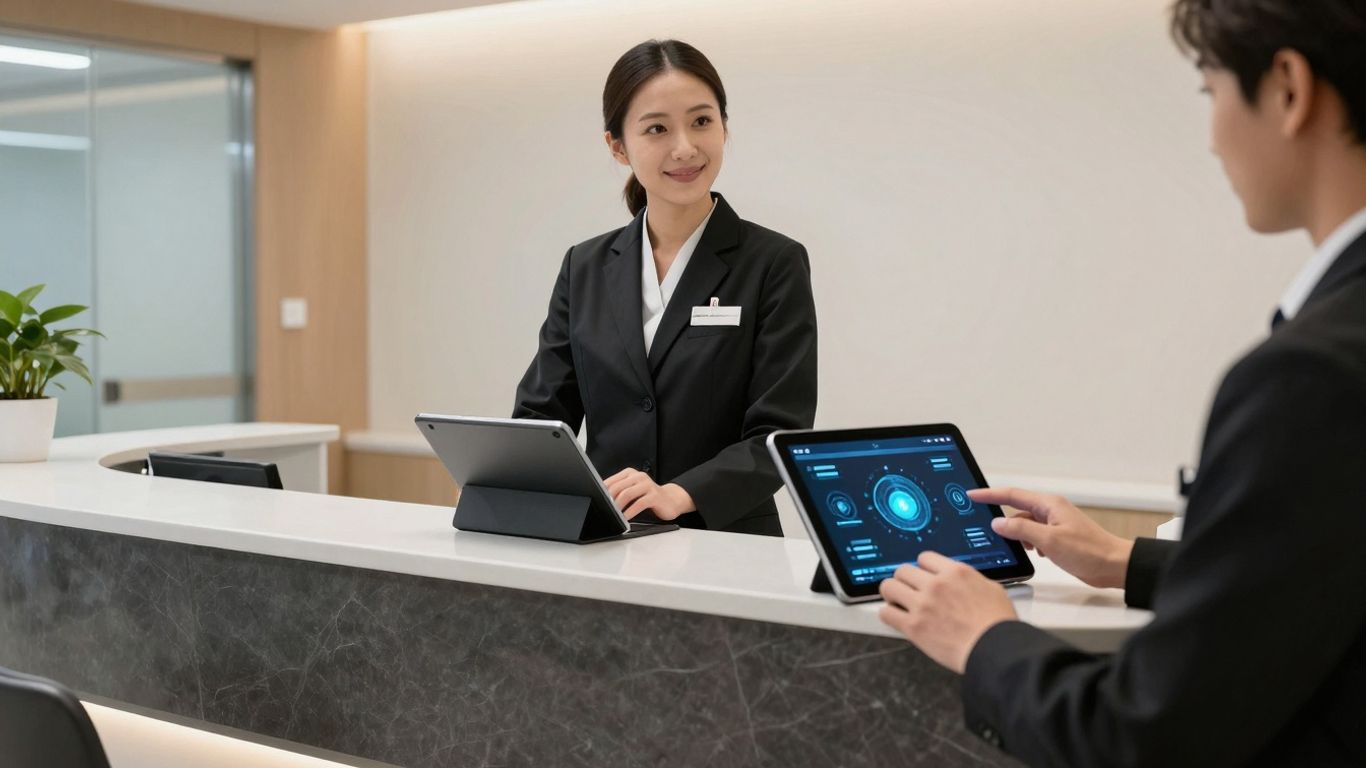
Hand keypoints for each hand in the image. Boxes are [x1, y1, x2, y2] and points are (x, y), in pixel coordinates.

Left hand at [603, 468, 695, 520]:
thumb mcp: (633, 491)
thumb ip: (620, 491)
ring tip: (614, 514)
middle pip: (618, 487)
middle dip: (609, 499)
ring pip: (627, 494)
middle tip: (604, 509)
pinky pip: (639, 503)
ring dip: (618, 506)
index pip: (612, 481)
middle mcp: (639, 476)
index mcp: (630, 474)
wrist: (671, 500)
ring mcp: (648, 485)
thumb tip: (602, 498)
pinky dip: (630, 512)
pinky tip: (626, 518)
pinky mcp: (654, 496)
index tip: (597, 501)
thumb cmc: (649, 497)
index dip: (602, 492)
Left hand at [878, 552, 1016, 673]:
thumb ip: (969, 580)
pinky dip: (888, 614)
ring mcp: (922, 605)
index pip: (924, 558)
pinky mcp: (913, 627)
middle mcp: (936, 584)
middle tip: (907, 590)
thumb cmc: (998, 624)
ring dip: (891, 594)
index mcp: (955, 572)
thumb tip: (961, 581)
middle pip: (902, 570)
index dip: (922, 568)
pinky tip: (895, 617)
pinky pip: (886, 613)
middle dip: (904, 580)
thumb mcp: (991, 588)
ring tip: (896, 601)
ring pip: (889, 587)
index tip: (922, 576)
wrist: (996, 649)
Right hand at [969, 487, 1133, 588]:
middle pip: (1017, 508)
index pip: (1011, 494)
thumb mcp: (1049, 540)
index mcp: (1049, 504)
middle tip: (982, 522)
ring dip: (1016, 534)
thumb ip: (1021, 530)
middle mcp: (1051, 511)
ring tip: (1011, 545)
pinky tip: (1030, 552)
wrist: (1114, 566)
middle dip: (1000, 516)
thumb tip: (998, 523)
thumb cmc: (1089, 551)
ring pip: (1025, 524)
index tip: (972, 494)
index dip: (989, 494)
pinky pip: (1034, 535)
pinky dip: (1027, 542)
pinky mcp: (1058, 537)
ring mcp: (1054, 524)